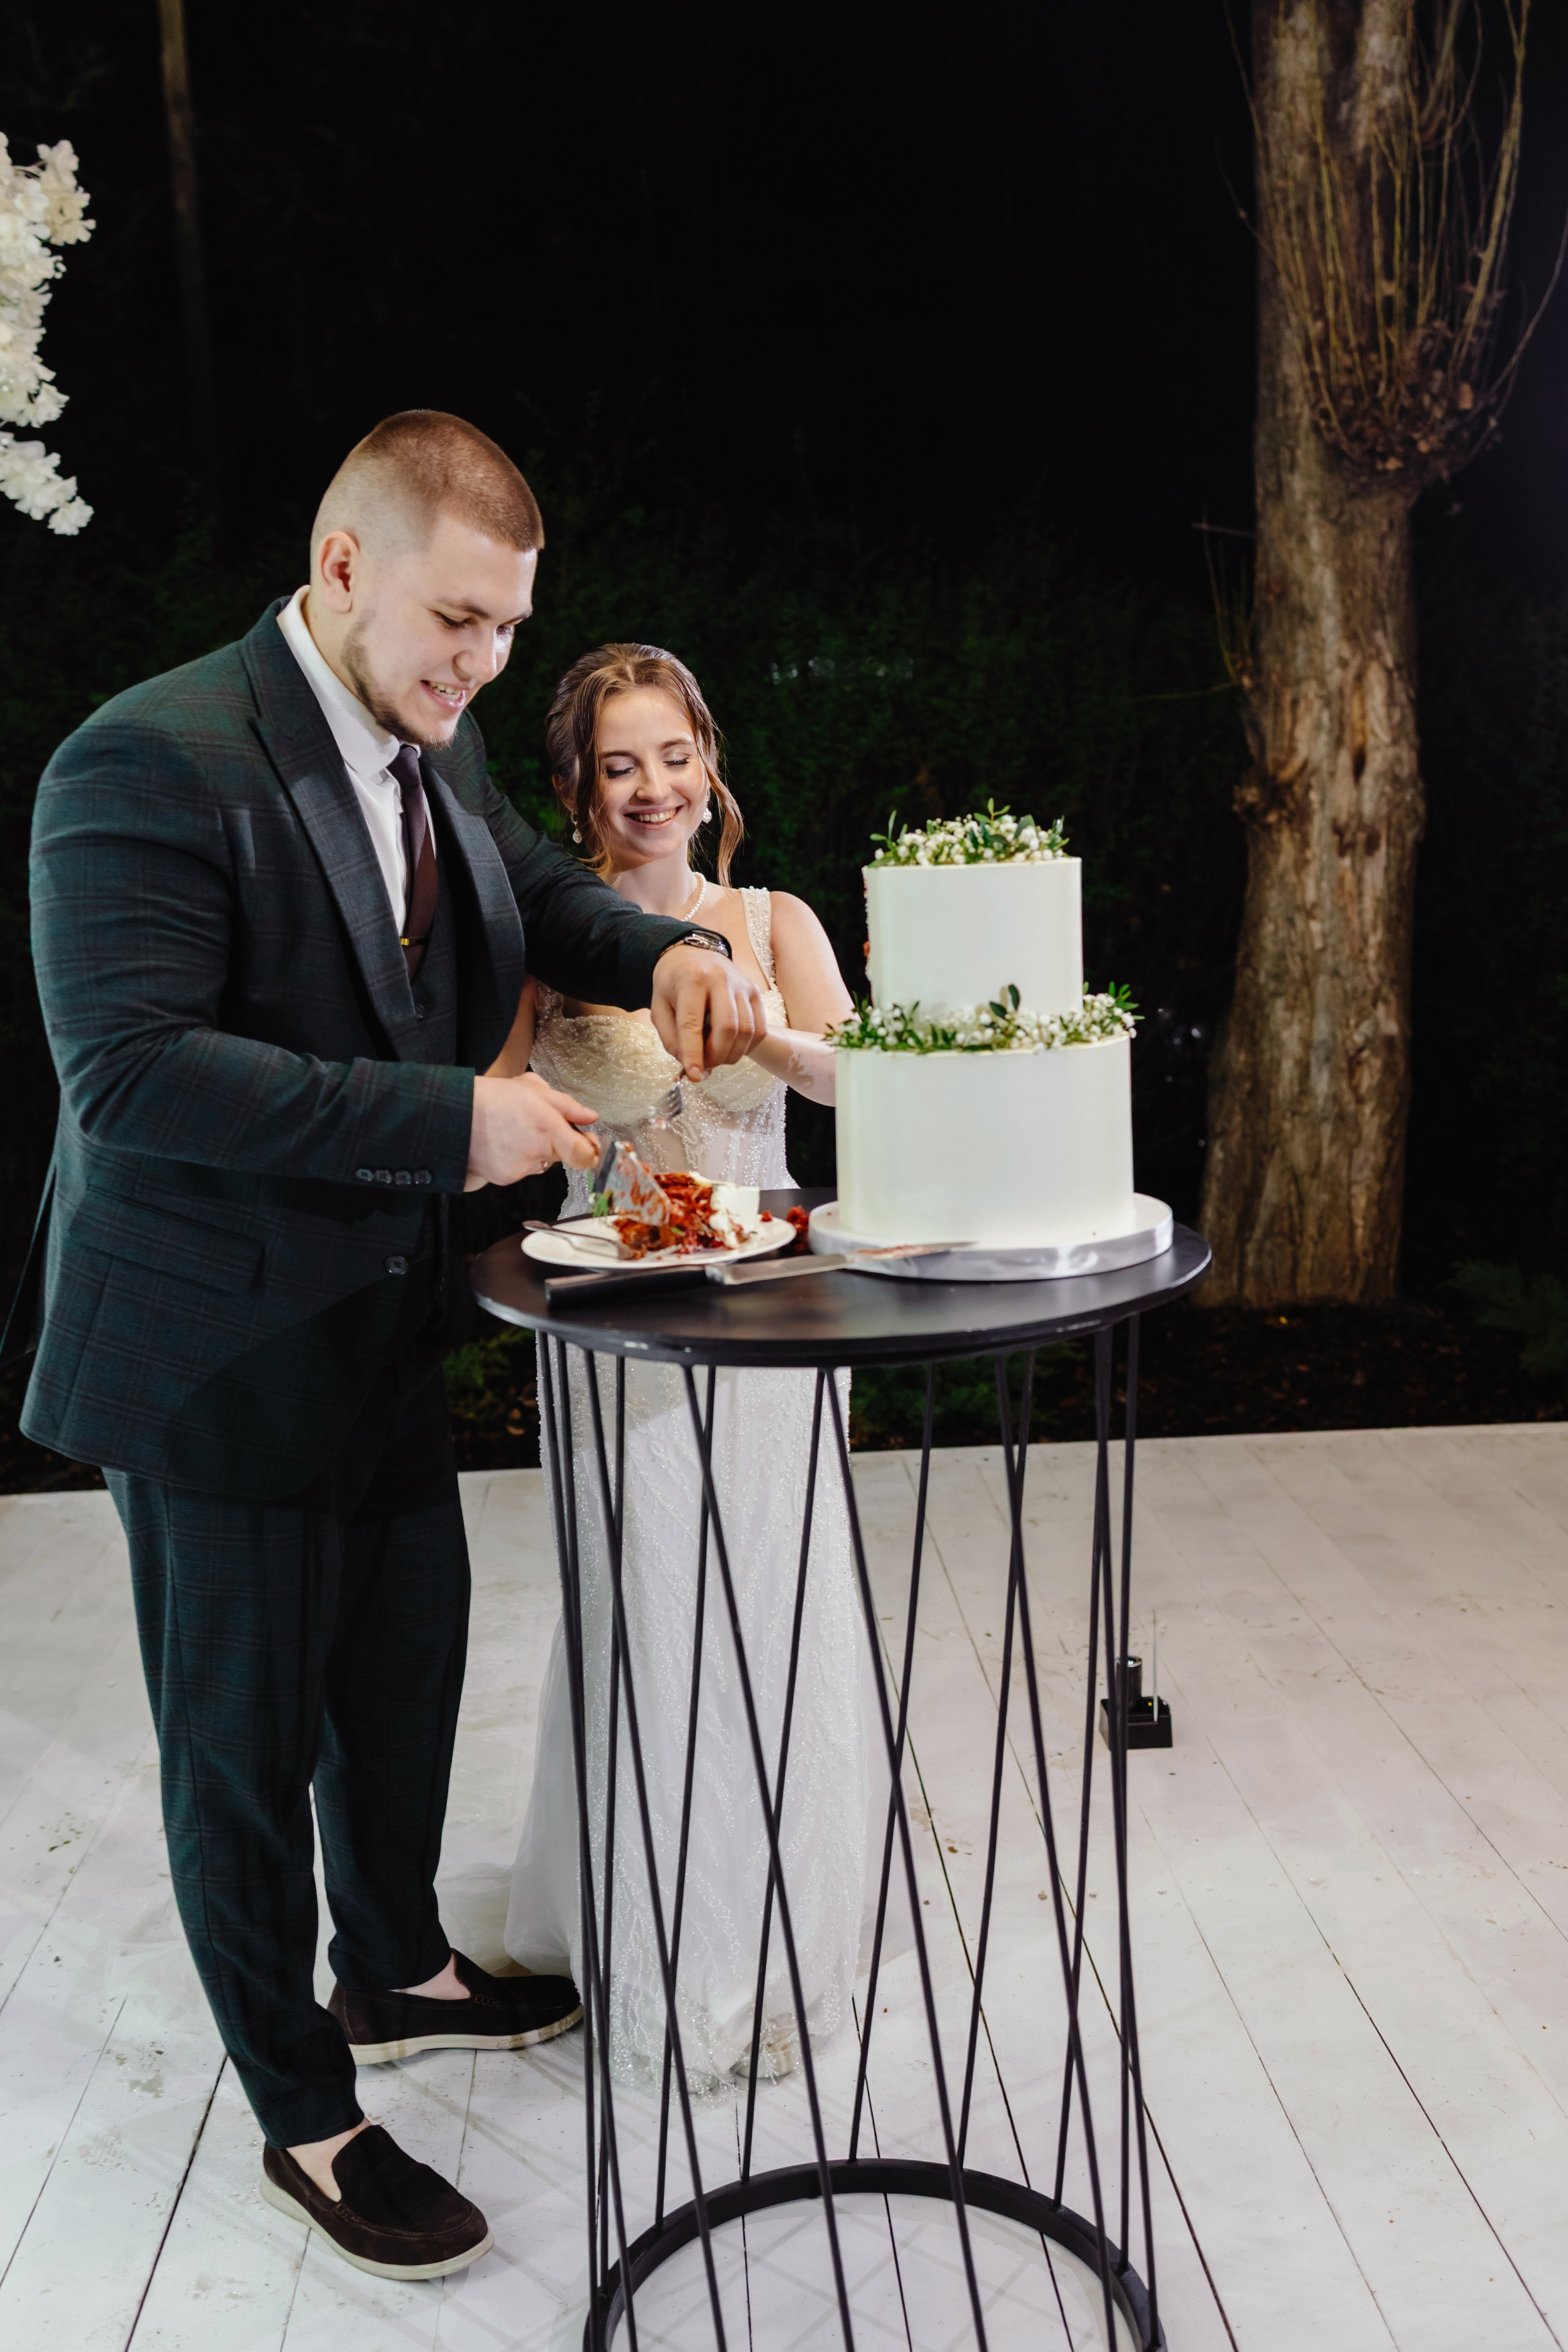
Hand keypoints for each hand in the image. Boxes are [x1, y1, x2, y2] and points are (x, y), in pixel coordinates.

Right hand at [466, 1072, 599, 1190]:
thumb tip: (589, 1116)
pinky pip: (522, 1170)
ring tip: (514, 1129)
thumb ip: (568, 1105)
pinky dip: (517, 1158)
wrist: (454, 1115)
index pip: (585, 1156)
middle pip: (563, 1156)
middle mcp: (537, 1153)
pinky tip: (504, 1141)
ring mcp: (521, 1169)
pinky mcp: (506, 1178)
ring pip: (541, 1162)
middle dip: (557, 1142)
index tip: (588, 1145)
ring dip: (535, 1150)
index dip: (590, 1152)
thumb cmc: (493, 1098)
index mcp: (549, 1128)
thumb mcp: (534, 1088)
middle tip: (538, 1124)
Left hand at [649, 946, 764, 1081]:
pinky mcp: (755, 993)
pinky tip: (731, 1047)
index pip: (693, 1023)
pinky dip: (746, 1047)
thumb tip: (688, 1065)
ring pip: (747, 1031)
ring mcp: (742, 985)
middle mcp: (721, 979)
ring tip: (715, 1055)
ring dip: (731, 1054)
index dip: (693, 1052)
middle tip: (704, 1064)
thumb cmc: (673, 984)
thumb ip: (670, 1038)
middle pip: (727, 1028)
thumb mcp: (659, 1007)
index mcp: (691, 979)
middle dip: (716, 1055)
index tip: (694, 1075)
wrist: (692, 955)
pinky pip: (759, 1030)